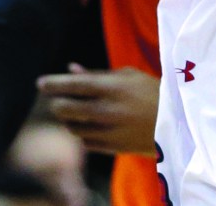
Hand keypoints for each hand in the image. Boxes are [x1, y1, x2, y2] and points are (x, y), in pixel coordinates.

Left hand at [37, 64, 158, 155]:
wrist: (175, 121)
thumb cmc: (151, 91)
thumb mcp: (129, 76)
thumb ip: (97, 74)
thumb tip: (70, 68)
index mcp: (113, 87)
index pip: (75, 85)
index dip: (54, 84)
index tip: (39, 83)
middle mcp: (108, 110)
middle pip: (67, 110)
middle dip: (58, 104)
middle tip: (58, 100)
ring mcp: (109, 131)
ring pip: (72, 128)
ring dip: (69, 120)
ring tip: (76, 112)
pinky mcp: (111, 147)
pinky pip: (84, 141)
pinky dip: (81, 133)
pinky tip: (89, 125)